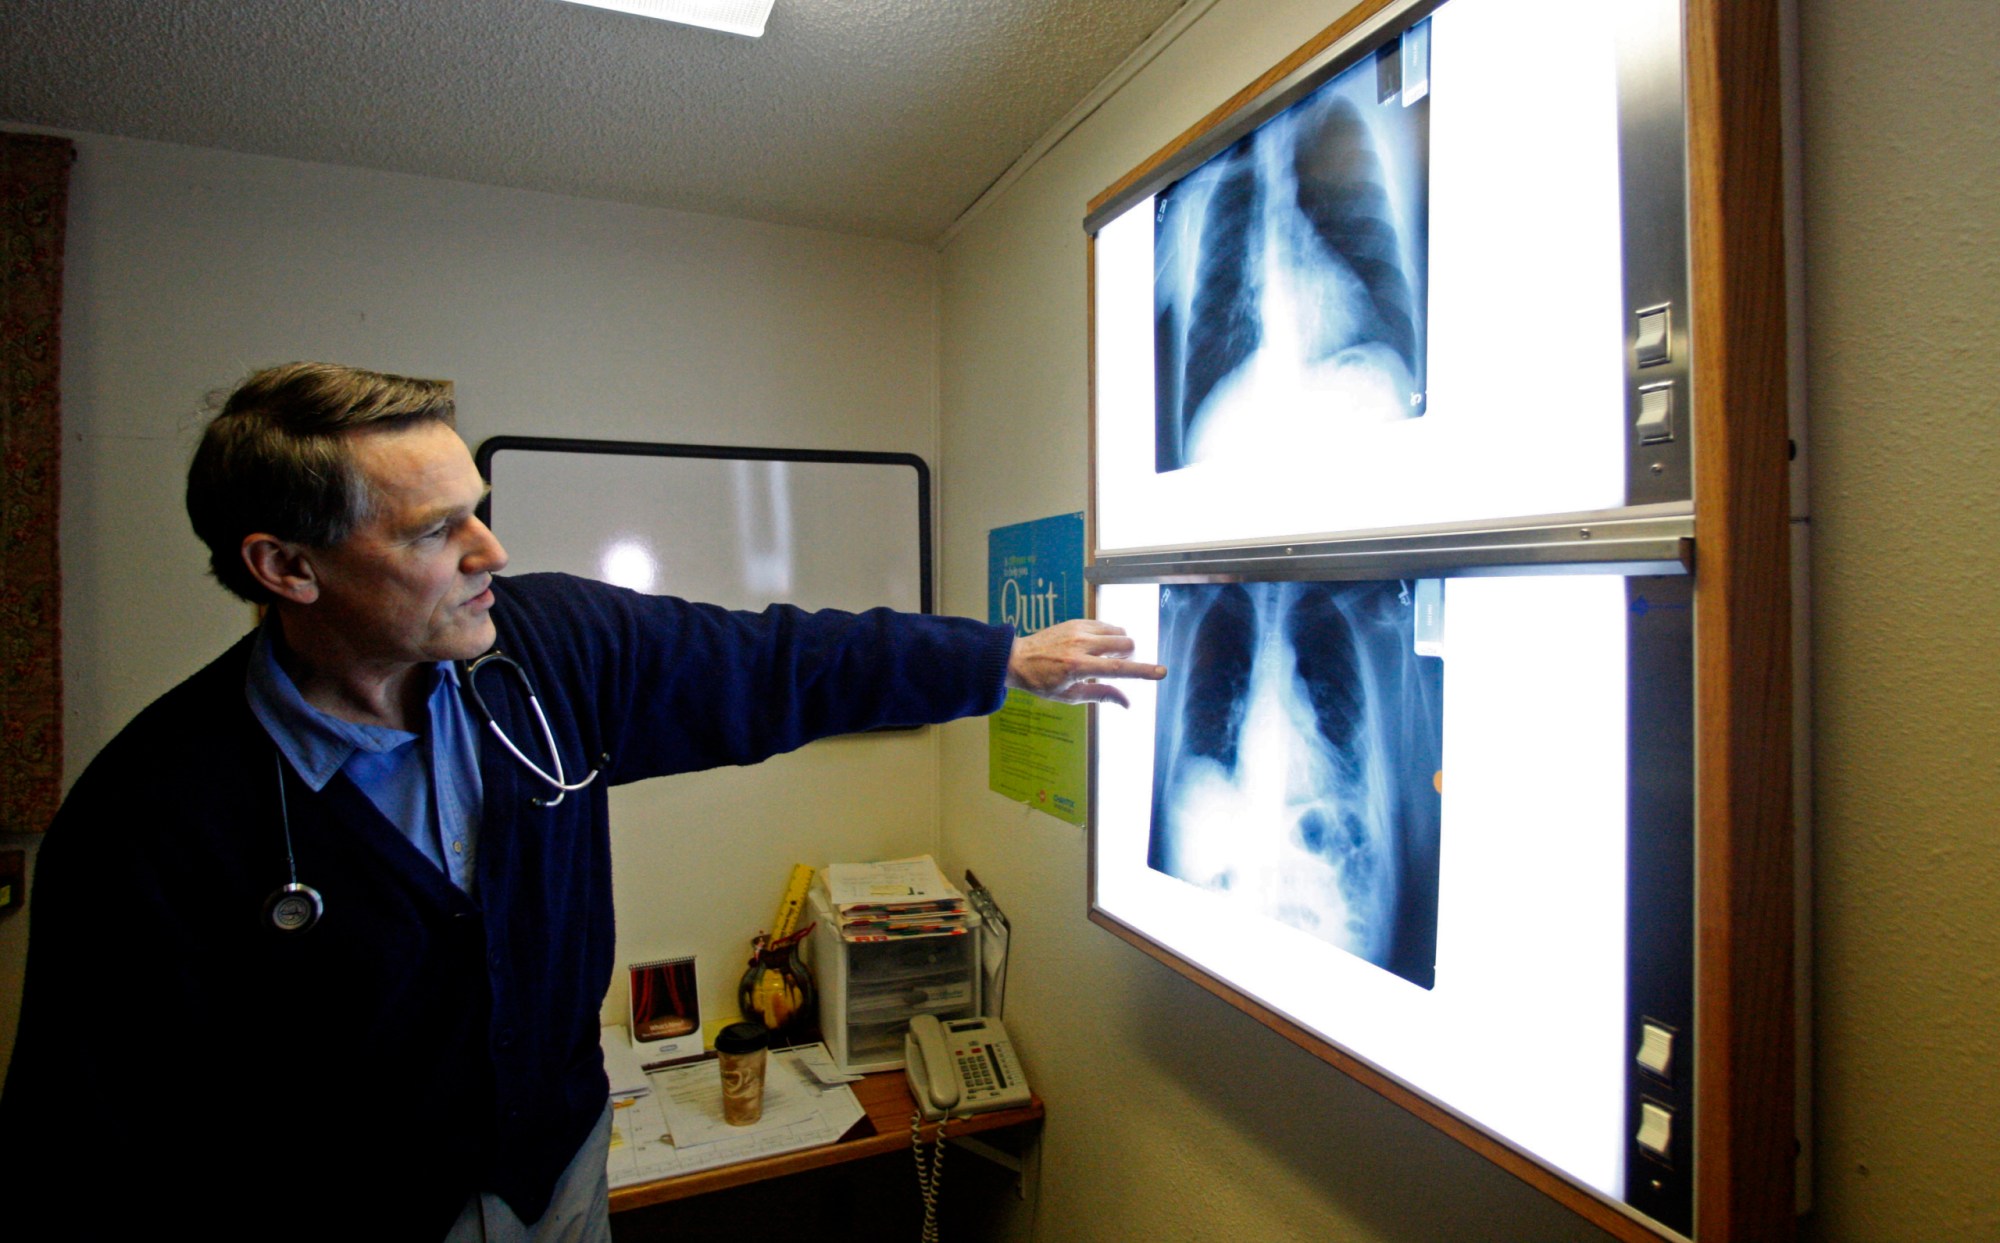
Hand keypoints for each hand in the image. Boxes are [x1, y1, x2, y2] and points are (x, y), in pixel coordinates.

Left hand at [1005, 619, 1166, 707]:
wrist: (1017, 658)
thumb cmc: (1042, 683)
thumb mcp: (1070, 696)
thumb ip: (1101, 695)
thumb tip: (1127, 703)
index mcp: (1078, 667)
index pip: (1118, 669)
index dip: (1143, 672)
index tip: (1162, 672)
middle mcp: (1080, 645)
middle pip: (1126, 643)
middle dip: (1129, 656)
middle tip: (1114, 666)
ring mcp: (1078, 630)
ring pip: (1119, 631)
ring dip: (1119, 645)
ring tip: (1102, 656)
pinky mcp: (1076, 621)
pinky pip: (1106, 625)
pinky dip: (1108, 636)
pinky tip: (1094, 646)